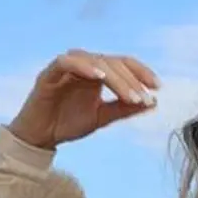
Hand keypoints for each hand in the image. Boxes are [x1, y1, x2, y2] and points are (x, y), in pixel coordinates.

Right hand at [9, 51, 160, 150]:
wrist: (40, 137)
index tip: (158, 86)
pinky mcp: (49, 73)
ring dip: (115, 77)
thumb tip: (153, 102)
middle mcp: (83, 65)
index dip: (141, 71)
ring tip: (129, 95)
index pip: (123, 64)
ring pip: (95, 61)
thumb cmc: (68, 123)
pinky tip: (100, 77)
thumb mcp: (102, 118)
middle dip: (131, 80)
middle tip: (143, 98)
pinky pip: (67, 62)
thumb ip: (124, 108)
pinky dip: (84, 66)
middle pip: (112, 62)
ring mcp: (66, 67)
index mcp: (96, 73)